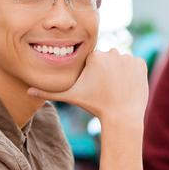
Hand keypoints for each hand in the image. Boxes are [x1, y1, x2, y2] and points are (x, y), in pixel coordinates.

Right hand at [28, 49, 147, 124]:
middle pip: (107, 60)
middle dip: (106, 72)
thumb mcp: (71, 97)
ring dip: (119, 73)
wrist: (122, 117)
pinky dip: (131, 74)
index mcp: (94, 56)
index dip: (93, 74)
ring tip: (116, 89)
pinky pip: (134, 66)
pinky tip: (126, 86)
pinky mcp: (141, 63)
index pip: (93, 60)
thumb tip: (28, 90)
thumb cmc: (94, 106)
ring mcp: (128, 57)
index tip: (95, 86)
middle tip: (106, 89)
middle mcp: (112, 52)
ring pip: (120, 63)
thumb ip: (49, 91)